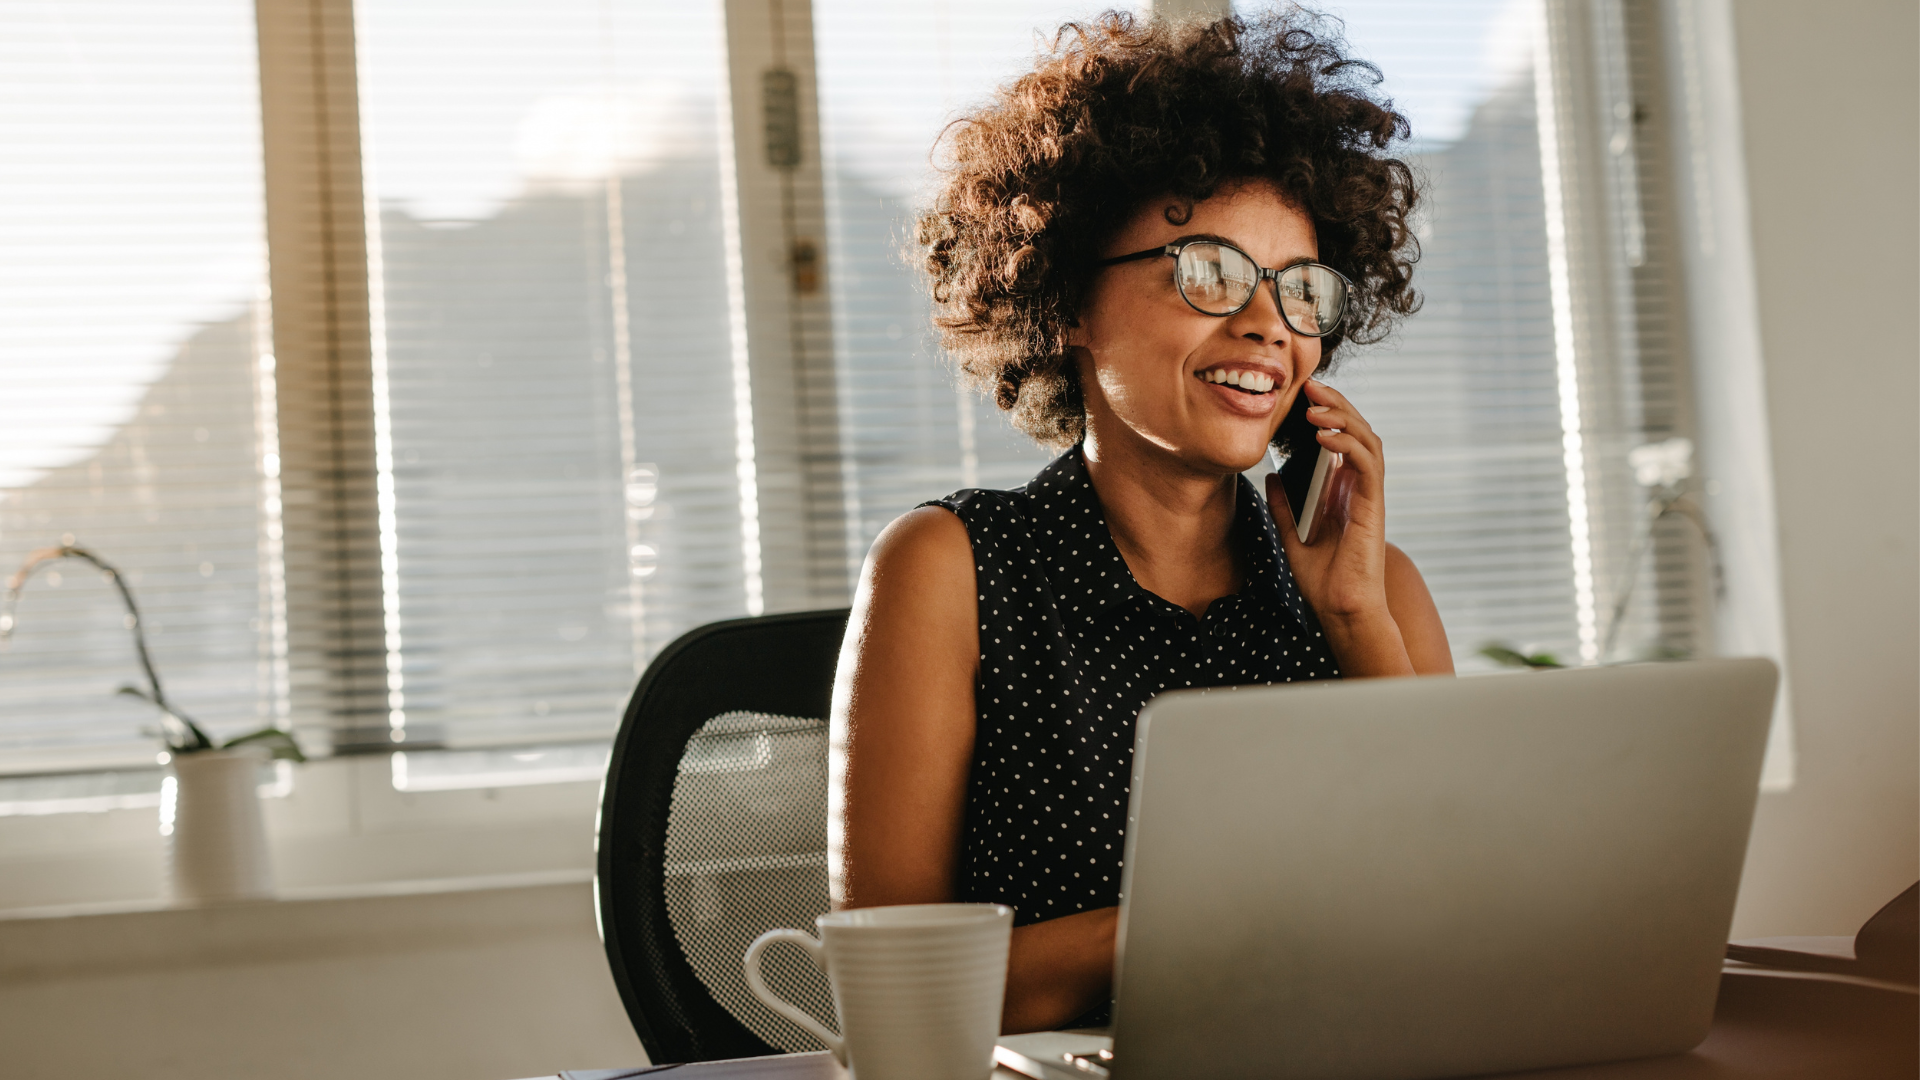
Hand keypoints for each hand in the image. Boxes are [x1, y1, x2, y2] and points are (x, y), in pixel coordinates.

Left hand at [1266, 380, 1412, 676]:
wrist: (1340, 609)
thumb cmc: (1322, 579)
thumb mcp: (1291, 535)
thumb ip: (1284, 506)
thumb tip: (1271, 476)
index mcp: (1342, 490)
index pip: (1340, 438)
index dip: (1326, 413)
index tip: (1302, 395)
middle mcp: (1358, 487)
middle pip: (1356, 430)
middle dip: (1335, 404)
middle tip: (1310, 387)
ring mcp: (1368, 495)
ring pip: (1366, 440)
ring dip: (1342, 417)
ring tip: (1315, 406)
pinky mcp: (1373, 505)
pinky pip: (1367, 464)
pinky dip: (1347, 444)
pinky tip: (1323, 436)